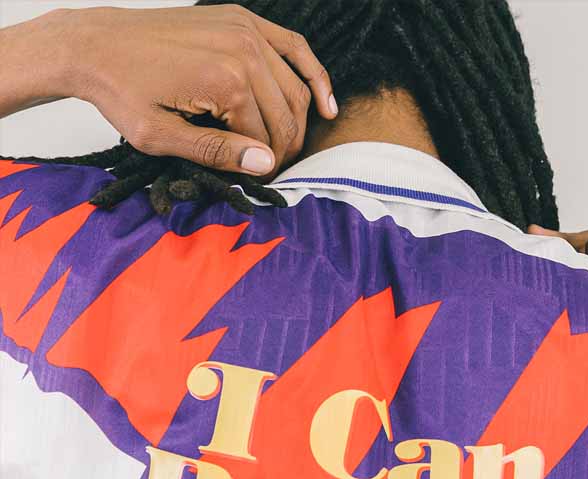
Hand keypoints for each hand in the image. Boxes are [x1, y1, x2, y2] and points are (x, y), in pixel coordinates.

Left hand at [0, 5, 336, 176]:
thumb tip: (266, 165)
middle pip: (288, 115)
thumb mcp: (162, 138)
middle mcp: (244, 50)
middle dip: (283, 149)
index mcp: (227, 80)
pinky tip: (326, 104)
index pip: (269, 138)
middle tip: (268, 172)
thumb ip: (217, 152)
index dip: (265, 169)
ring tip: (288, 149)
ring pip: (295, 88)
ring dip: (298, 123)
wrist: (95, 45)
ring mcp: (245, 29)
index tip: (254, 184)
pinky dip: (313, 74)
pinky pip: (294, 48)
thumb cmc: (122, 92)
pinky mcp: (242, 19)